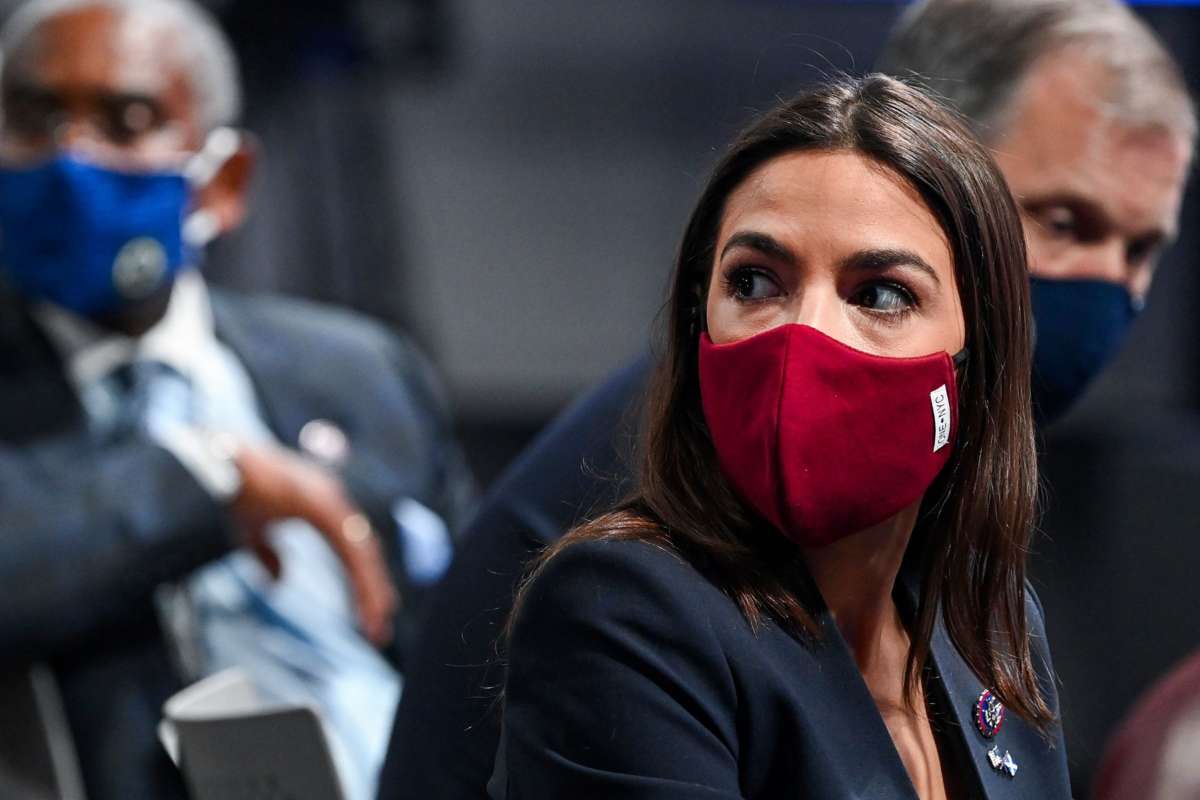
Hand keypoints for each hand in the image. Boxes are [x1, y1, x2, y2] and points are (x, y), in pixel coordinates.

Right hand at [228, 443, 398, 645]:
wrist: (217, 465)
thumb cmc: (234, 490)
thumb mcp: (252, 530)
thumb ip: (266, 554)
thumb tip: (278, 584)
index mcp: (322, 505)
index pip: (351, 548)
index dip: (362, 580)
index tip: (371, 611)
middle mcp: (333, 501)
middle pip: (363, 553)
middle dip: (373, 591)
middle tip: (380, 628)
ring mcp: (332, 502)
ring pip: (362, 555)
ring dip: (372, 591)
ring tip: (378, 623)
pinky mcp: (325, 509)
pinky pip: (351, 551)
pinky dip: (362, 579)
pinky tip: (369, 603)